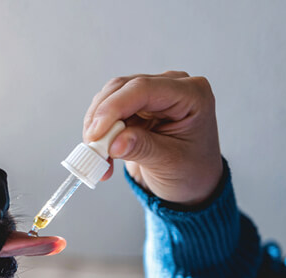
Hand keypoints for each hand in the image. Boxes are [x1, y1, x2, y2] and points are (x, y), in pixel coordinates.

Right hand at [83, 71, 222, 205]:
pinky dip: (99, 133)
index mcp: (191, 95)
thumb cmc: (192, 171)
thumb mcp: (170, 163)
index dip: (114, 108)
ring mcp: (152, 94)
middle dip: (101, 118)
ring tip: (99, 158)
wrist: (192, 183)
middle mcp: (171, 86)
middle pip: (122, 88)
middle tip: (92, 149)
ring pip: (109, 98)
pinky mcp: (136, 105)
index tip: (96, 134)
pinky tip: (103, 155)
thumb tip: (113, 143)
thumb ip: (142, 149)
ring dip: (97, 127)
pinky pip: (106, 112)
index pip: (144, 88)